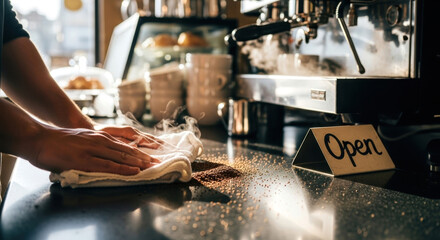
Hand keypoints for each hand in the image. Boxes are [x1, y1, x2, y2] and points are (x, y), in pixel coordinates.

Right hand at [32, 126, 159, 174]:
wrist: (39, 138)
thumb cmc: (59, 141)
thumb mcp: (82, 139)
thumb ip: (94, 147)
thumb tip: (105, 155)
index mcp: (100, 137)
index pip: (125, 145)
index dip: (140, 151)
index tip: (152, 156)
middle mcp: (100, 141)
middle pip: (127, 151)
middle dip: (145, 157)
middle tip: (159, 162)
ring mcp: (93, 150)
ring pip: (121, 157)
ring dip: (139, 163)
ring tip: (152, 167)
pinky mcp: (85, 160)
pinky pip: (108, 166)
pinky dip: (123, 169)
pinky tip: (134, 172)